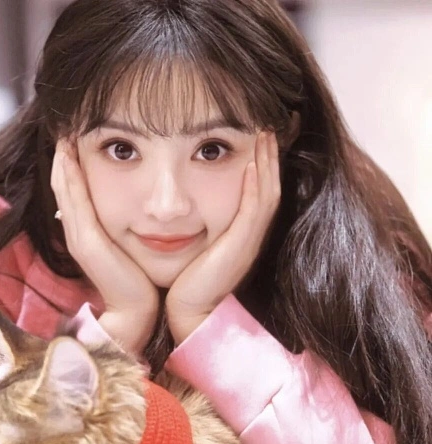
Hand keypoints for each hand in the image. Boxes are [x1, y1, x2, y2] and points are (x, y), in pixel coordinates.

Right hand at [51, 138, 158, 351]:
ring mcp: (79, 235)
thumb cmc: (139, 278)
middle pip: (64, 186)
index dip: (71, 166)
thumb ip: (123, 227)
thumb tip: (132, 208)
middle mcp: (78, 231)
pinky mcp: (86, 241)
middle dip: (64, 157)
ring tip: (64, 135)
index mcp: (87, 231)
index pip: (74, 191)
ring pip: (65, 190)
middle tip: (66, 128)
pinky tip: (69, 155)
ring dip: (63, 162)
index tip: (76, 139)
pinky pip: (75, 202)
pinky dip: (70, 178)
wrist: (136, 309)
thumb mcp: (128, 246)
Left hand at [166, 131, 280, 343]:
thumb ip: (199, 222)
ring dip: (266, 162)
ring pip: (267, 192)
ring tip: (264, 133)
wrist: (190, 309)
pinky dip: (256, 185)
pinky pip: (255, 209)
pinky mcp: (242, 246)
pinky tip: (252, 163)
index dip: (261, 162)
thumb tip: (185, 203)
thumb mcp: (196, 243)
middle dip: (269, 154)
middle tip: (267, 124)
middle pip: (269, 185)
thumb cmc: (186, 278)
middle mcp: (251, 232)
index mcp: (241, 230)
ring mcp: (250, 239)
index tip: (255, 134)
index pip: (258, 188)